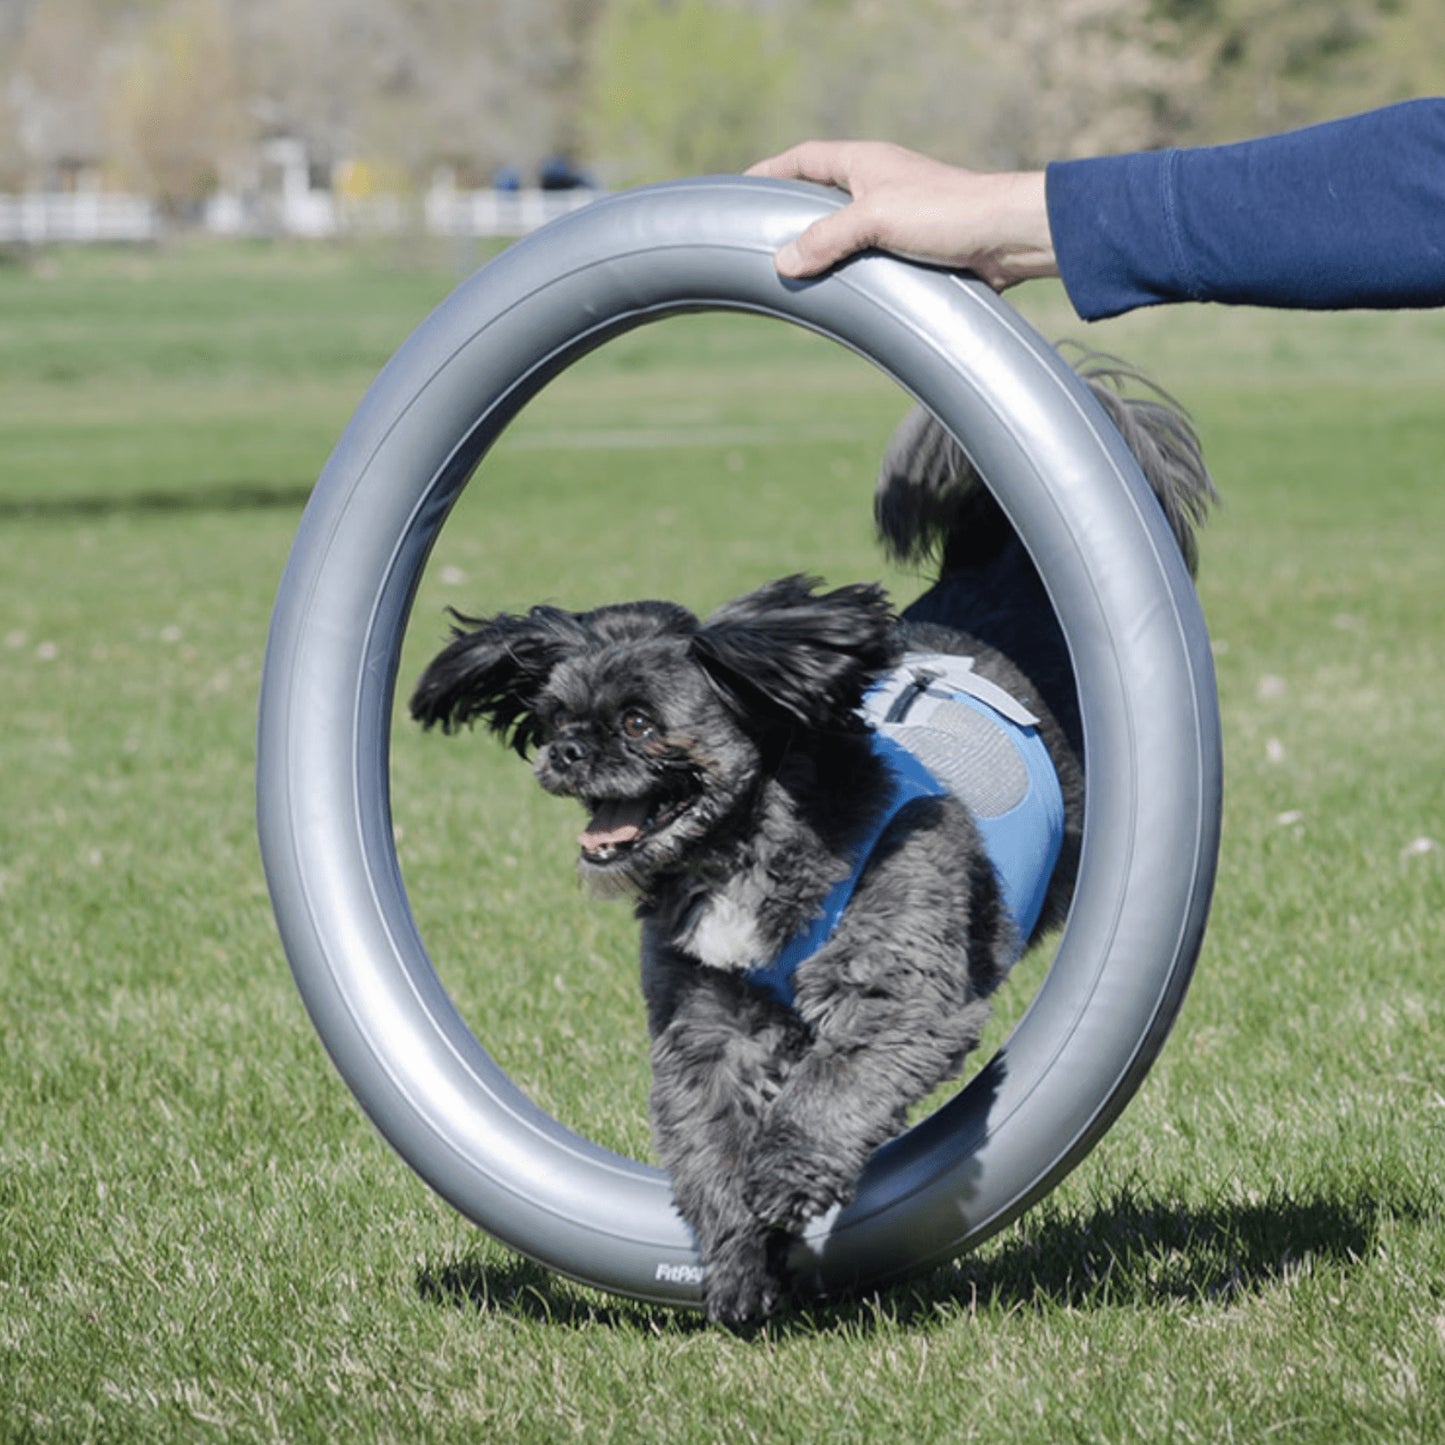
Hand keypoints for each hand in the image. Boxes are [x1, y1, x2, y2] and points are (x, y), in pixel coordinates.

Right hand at [746, 140, 1056, 289]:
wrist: (1007, 237)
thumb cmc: (947, 213)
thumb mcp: (876, 219)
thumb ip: (828, 238)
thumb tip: (783, 262)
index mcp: (864, 163)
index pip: (804, 158)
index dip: (772, 171)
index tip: (743, 189)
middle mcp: (878, 183)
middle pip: (820, 193)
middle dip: (790, 213)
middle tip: (760, 238)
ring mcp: (895, 215)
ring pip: (843, 229)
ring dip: (819, 248)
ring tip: (790, 272)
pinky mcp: (912, 246)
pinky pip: (866, 256)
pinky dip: (846, 270)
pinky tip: (835, 291)